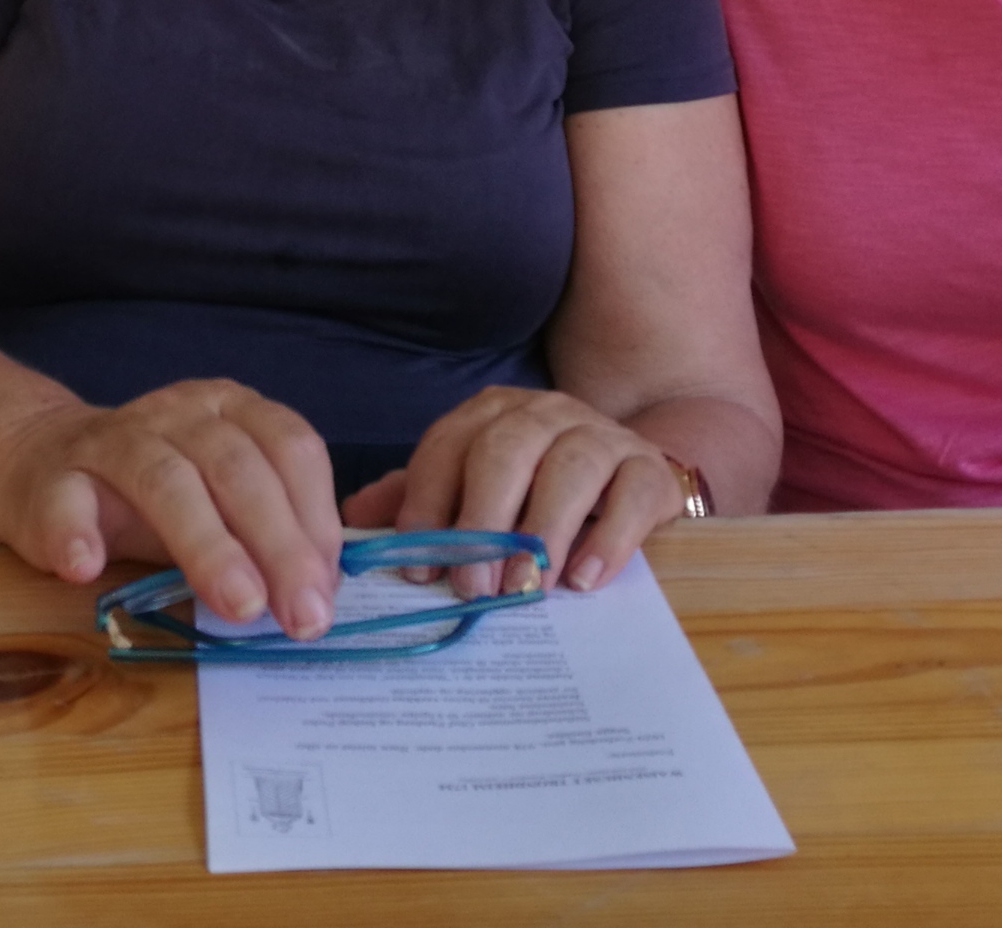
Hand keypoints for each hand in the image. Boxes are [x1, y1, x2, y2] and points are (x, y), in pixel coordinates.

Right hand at [0, 379, 342, 638]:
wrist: (41, 464)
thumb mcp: (219, 501)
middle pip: (236, 468)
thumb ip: (267, 535)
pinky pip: (64, 501)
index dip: (316, 518)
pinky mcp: (51, 478)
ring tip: (239, 605)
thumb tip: (318, 596)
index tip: (328, 588)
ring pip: (165, 481)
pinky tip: (86, 568)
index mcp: (232, 410)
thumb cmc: (152, 493)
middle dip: (279, 545)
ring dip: (208, 546)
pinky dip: (76, 533)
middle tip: (303, 616)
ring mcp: (112, 440)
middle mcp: (178, 413)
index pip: (290, 447)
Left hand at [339, 387, 692, 598]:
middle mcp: (543, 413)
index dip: (428, 506)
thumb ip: (418, 500)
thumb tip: (352, 519)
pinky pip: (633, 493)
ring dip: (543, 531)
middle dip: (483, 521)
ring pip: (570, 467)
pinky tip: (584, 579)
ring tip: (526, 588)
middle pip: (505, 450)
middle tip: (473, 587)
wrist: (630, 471)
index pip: (446, 447)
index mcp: (490, 414)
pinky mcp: (649, 468)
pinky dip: (608, 538)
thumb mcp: (473, 491)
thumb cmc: (536, 489)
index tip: (418, 569)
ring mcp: (601, 435)